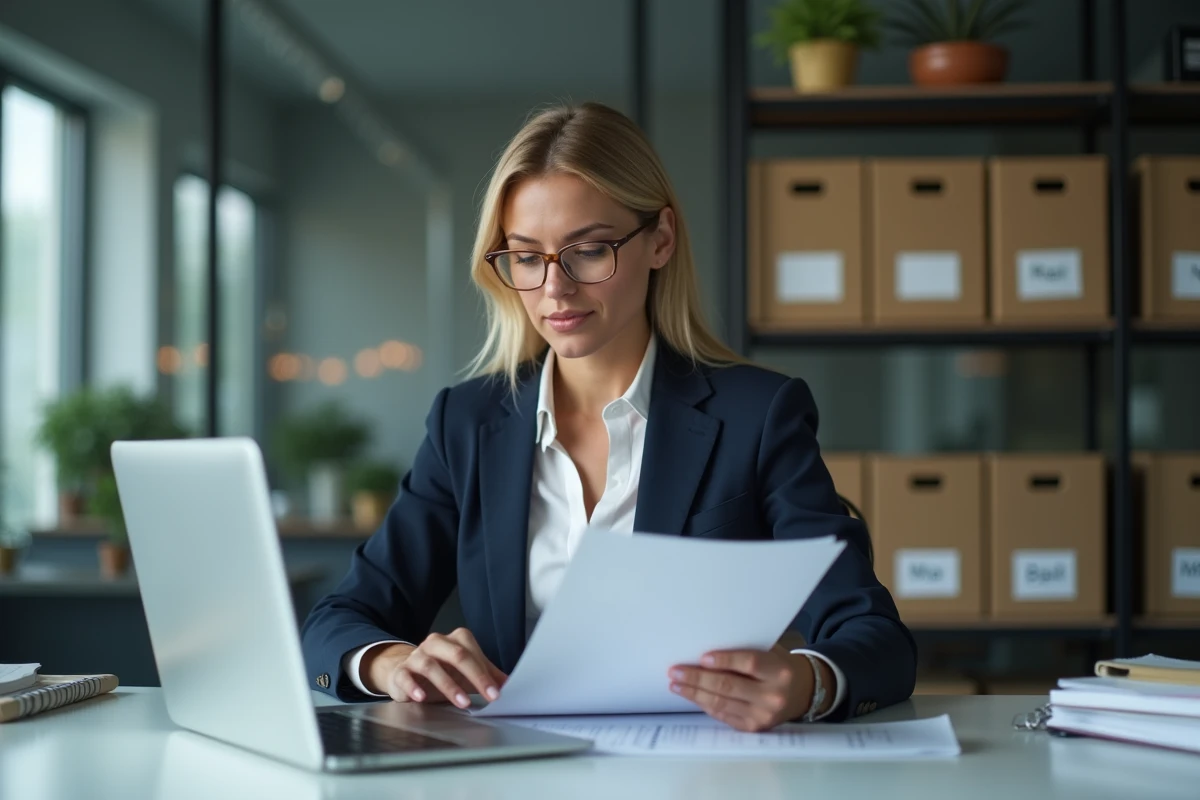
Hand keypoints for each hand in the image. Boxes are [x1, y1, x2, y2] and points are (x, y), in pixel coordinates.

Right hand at [364, 628, 507, 708]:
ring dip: (448, 685)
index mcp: (455, 640)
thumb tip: (511, 684)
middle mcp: (436, 644)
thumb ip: (488, 676)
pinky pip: (406, 676)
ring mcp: (417, 656)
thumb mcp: (466, 673)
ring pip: (431, 665)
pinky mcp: (401, 671)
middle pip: (457, 655)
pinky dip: (414, 687)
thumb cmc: (442, 671)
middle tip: (487, 696)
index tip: (497, 693)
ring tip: (462, 701)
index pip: (473, 653)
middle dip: (475, 676)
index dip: (486, 673)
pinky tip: (422, 697)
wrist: (406, 673)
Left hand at [668, 644, 818, 731]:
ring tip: (676, 684)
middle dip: (697, 678)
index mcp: (779, 671)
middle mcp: (772, 696)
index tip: (702, 657)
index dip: (725, 660)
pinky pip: (723, 715)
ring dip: (694, 693)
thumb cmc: (778, 666)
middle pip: (729, 686)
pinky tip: (692, 695)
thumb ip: (745, 651)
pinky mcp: (754, 728)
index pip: (749, 663)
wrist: (801, 692)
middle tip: (676, 671)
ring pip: (721, 703)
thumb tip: (706, 651)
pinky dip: (705, 705)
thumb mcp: (770, 652)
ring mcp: (763, 715)